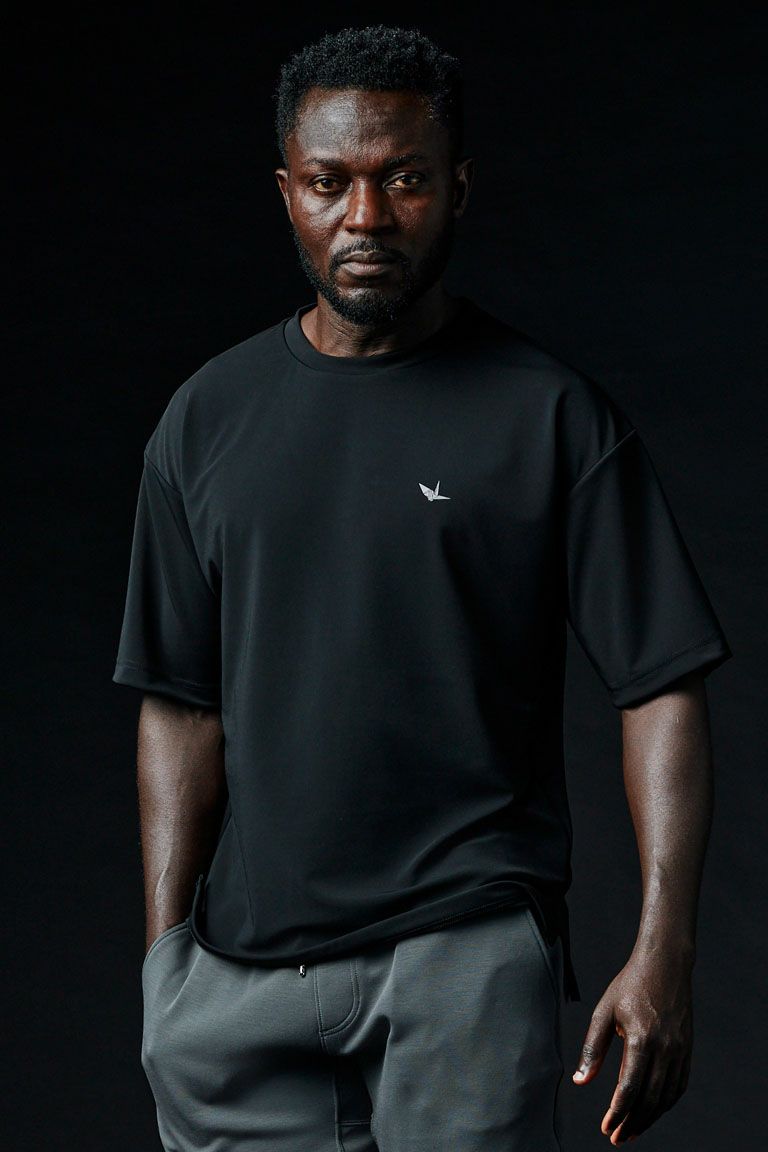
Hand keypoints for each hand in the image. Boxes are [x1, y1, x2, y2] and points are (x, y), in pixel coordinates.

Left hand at [571, 944, 693, 1143]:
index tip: (606, 1128)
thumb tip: (579, 1081)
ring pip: (666, 1097)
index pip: (629, 1087)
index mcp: (641, 1038)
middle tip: (617, 1137)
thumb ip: (592, 1048)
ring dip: (649, 1118)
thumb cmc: (630, 985)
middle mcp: (665, 1048)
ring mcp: (680, 1050)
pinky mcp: (687, 1050)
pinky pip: (679, 1086)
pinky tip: (652, 1110)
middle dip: (632, 1122)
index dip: (617, 1112)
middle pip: (649, 1098)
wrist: (665, 965)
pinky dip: (666, 1103)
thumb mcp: (604, 1011)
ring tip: (632, 1131)